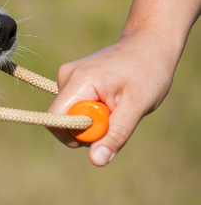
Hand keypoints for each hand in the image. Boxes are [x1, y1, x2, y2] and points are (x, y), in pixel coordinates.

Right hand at [46, 30, 178, 165]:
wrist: (148, 44)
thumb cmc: (147, 72)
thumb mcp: (137, 107)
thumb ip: (115, 134)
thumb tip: (96, 160)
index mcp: (79, 80)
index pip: (56, 119)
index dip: (74, 136)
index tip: (101, 134)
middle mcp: (66, 75)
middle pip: (61, 119)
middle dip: (86, 130)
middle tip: (114, 121)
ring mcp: (66, 75)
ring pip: (68, 114)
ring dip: (90, 121)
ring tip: (116, 106)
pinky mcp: (70, 78)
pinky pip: (73, 106)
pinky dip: (90, 112)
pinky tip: (109, 100)